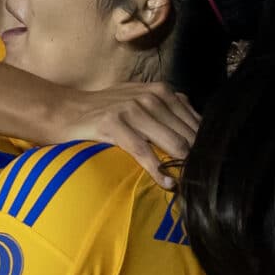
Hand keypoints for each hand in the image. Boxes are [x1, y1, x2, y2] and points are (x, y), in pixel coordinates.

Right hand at [64, 82, 200, 188]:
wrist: (66, 110)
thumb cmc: (106, 109)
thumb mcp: (140, 98)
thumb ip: (168, 107)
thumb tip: (200, 127)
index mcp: (161, 91)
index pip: (196, 122)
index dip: (205, 146)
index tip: (209, 165)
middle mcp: (150, 97)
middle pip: (188, 135)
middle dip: (196, 158)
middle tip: (201, 180)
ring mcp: (131, 110)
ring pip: (172, 144)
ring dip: (183, 167)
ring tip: (189, 184)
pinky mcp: (114, 124)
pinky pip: (144, 153)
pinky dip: (158, 171)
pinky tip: (167, 183)